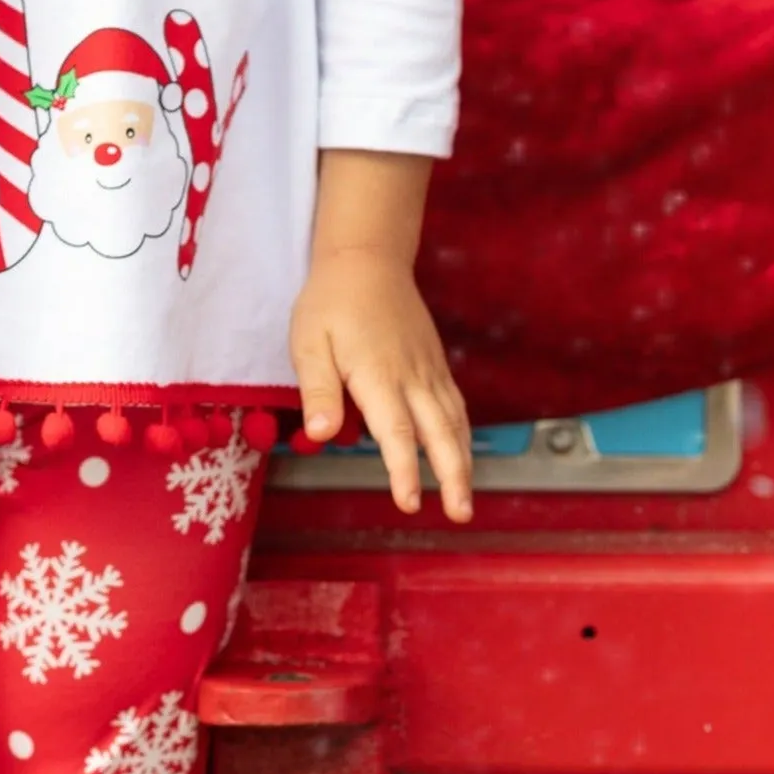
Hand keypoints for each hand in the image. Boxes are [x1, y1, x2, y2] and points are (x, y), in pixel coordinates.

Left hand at [289, 245, 473, 521]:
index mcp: (378, 375)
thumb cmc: (331, 303)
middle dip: (453, 477)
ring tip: (464, 499)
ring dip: (464, 462)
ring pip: (454, 422)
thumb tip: (321, 435)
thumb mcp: (309, 342)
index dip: (404, 470)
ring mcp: (428, 369)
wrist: (367, 259)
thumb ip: (319, 390)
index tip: (408, 502)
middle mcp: (412, 376)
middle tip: (459, 514)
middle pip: (440, 433)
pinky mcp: (434, 364)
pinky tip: (463, 455)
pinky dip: (463, 435)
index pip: (396, 432)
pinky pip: (456, 405)